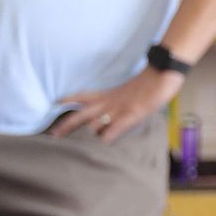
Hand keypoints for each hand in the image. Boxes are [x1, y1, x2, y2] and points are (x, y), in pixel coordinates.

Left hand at [51, 68, 182, 143]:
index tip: (55, 103)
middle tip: (54, 135)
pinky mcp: (129, 116)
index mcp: (108, 95)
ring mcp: (118, 110)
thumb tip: (115, 110)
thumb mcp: (129, 91)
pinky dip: (108, 138)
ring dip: (93, 133)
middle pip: (81, 115)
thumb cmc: (149, 82)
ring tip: (97, 140)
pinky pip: (112, 131)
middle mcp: (108, 103)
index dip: (68, 99)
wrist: (161, 74)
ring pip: (94, 125)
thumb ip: (119, 100)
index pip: (82, 96)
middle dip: (66, 125)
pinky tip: (107, 142)